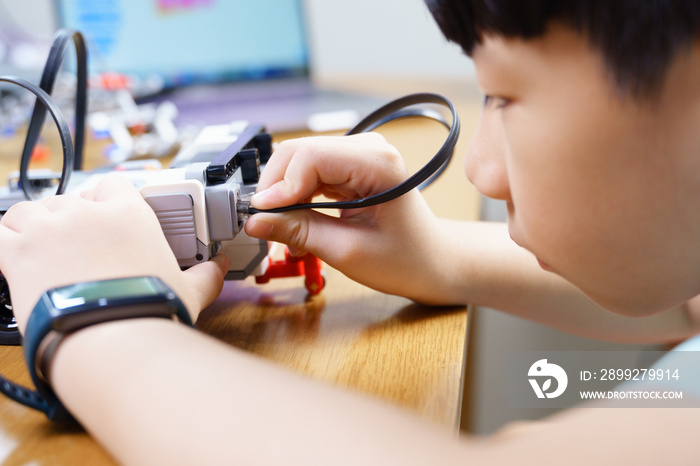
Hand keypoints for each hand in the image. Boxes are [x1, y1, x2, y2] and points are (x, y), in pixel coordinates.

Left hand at [0, 174, 228, 331]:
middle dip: (69, 219)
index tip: (105, 215)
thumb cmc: (148, 309)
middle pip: (67, 199)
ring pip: (27, 211)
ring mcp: (47, 229)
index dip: (107, 199)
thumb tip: (222, 267)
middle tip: (75, 245)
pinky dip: (2, 242)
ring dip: (31, 225)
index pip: (112, 186)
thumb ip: (207, 274)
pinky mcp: (15, 252)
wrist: (110, 336)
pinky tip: (11, 257)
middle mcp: (85, 213)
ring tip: (41, 248)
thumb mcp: (189, 290)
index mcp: (127, 214)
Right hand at [244, 133, 446, 302]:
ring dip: (284, 196)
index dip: (279, 185)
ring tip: (285, 233)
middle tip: (265, 226)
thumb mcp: (347, 251)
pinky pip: (309, 173)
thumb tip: (255, 220)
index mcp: (377, 162)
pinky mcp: (350, 166)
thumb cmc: (405, 259)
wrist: (431, 262)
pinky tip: (297, 224)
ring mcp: (358, 154)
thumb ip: (299, 231)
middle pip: (298, 154)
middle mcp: (368, 148)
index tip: (261, 215)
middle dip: (275, 190)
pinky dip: (295, 198)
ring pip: (298, 163)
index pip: (309, 156)